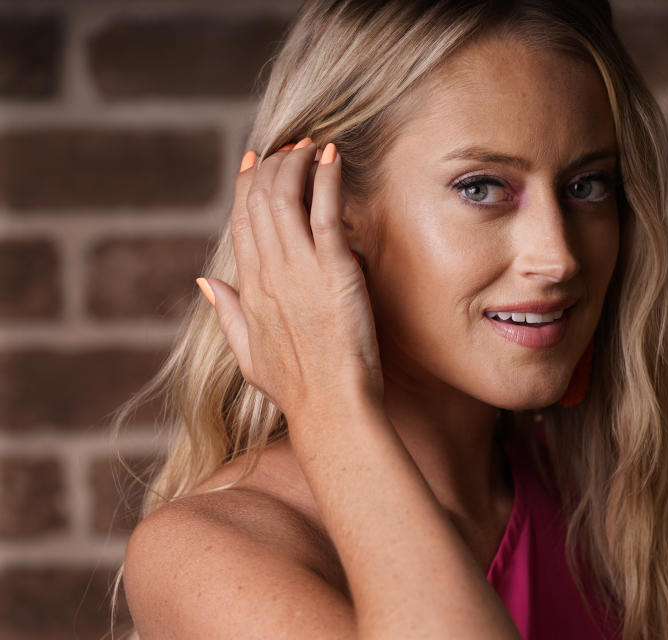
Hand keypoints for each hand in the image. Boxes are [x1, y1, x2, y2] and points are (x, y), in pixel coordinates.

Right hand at [198, 138, 383, 423]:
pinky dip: (327, 178)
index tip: (253, 159)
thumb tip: (205, 281)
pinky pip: (326, 211)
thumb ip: (227, 312)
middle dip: (273, 164)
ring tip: (312, 145)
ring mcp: (299, 268)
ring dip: (298, 162)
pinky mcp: (333, 270)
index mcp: (249, 288)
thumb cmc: (296, 388)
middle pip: (261, 200)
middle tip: (291, 146)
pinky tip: (333, 157)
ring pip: (287, 197)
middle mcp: (268, 271)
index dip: (246, 185)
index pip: (241, 221)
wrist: (330, 407)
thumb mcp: (248, 352)